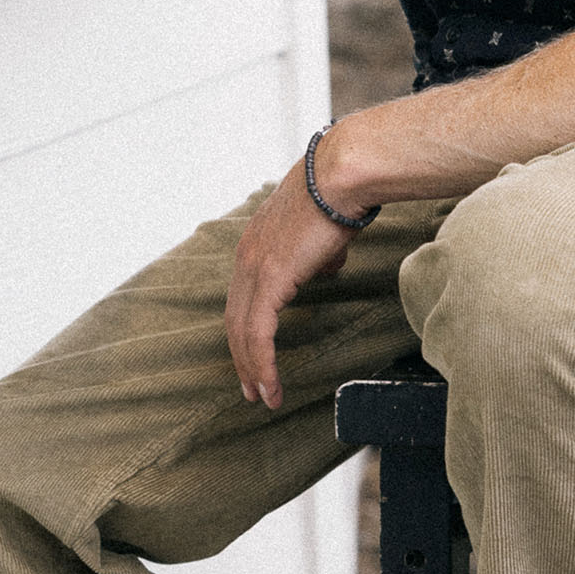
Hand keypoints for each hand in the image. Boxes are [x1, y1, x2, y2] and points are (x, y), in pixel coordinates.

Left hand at [225, 156, 362, 408]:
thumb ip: (318, 255)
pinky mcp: (269, 279)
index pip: (241, 299)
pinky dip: (262, 363)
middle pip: (234, 320)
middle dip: (242, 358)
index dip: (245, 332)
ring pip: (242, 332)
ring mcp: (253, 268)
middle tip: (251, 388)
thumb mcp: (323, 234)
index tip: (253, 358)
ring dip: (251, 369)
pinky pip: (258, 333)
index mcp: (254, 245)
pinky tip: (270, 384)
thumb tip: (326, 267)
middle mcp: (246, 257)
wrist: (340, 177)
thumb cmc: (338, 196)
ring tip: (262, 396)